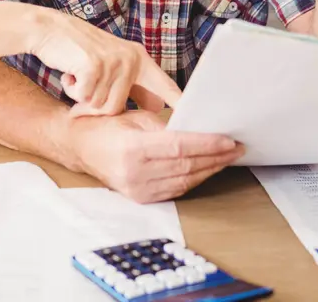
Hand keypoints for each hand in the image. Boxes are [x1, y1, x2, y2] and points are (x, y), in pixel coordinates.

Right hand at [27, 9, 181, 115]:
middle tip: (86, 87)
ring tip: (79, 76)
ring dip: (84, 97)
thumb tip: (157, 107)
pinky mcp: (93, 65)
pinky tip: (70, 73)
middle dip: (97, 105)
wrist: (49, 29)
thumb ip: (135, 85)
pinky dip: (72, 90)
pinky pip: (85, 97)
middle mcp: (130, 59)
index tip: (196, 123)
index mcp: (140, 59)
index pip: (166, 86)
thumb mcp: (114, 63)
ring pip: (101, 106)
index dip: (180, 105)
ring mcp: (113, 61)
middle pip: (119, 108)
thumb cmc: (80, 50)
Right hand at [67, 110, 243, 202]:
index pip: (180, 147)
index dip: (208, 145)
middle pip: (186, 166)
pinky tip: (207, 169)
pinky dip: (194, 180)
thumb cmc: (106, 127)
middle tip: (236, 148)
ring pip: (184, 181)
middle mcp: (135, 173)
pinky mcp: (140, 198)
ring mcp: (137, 189)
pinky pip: (175, 190)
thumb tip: (199, 131)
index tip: (229, 140)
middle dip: (215, 157)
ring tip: (227, 158)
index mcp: (133, 149)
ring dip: (209, 170)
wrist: (80, 148)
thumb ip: (165, 127)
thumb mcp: (135, 118)